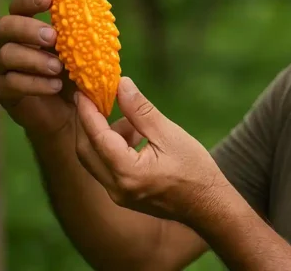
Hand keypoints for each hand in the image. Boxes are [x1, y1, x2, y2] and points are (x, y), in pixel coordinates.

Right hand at [0, 0, 75, 139]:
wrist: (73, 113)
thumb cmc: (78, 75)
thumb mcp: (83, 52)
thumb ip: (83, 34)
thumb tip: (95, 11)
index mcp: (28, 28)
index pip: (19, 6)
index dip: (29, 0)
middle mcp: (10, 43)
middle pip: (5, 26)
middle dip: (28, 29)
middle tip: (52, 37)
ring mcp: (3, 68)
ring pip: (6, 55)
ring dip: (34, 59)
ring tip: (58, 67)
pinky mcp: (3, 91)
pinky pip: (10, 83)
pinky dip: (34, 83)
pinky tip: (55, 86)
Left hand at [75, 76, 230, 226]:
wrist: (209, 206)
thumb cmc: (194, 169)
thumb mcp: (169, 134)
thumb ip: (140, 110)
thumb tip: (121, 84)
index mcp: (128, 173)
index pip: (97, 137)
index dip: (87, 112)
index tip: (81, 91)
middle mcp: (116, 188)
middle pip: (86, 151)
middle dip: (88, 123)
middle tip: (94, 99)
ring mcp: (118, 196)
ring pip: (95, 160)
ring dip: (103, 136)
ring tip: (131, 121)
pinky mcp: (124, 196)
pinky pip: (107, 168)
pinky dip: (112, 148)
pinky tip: (135, 136)